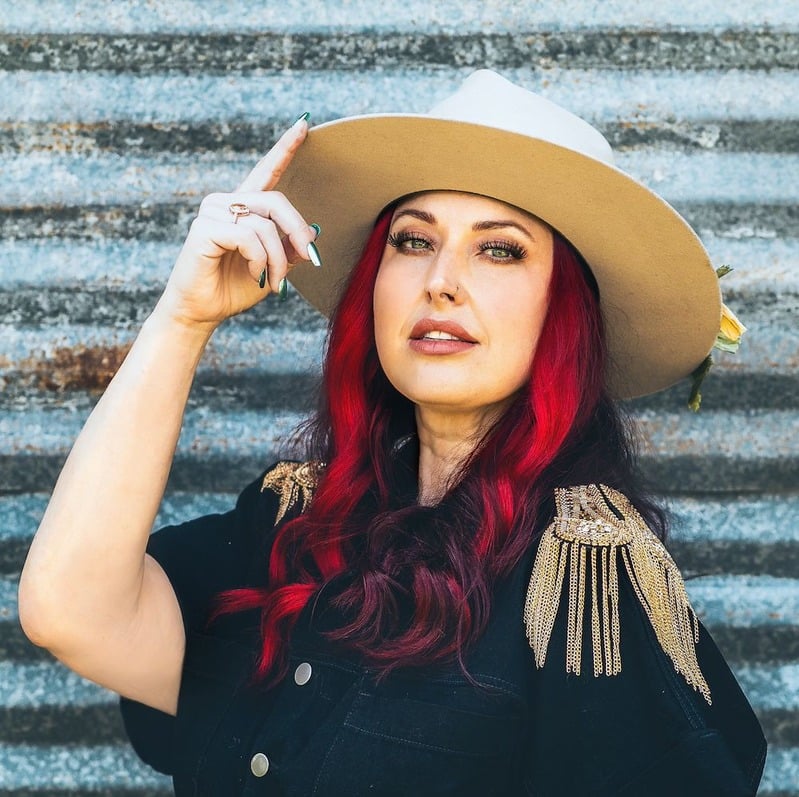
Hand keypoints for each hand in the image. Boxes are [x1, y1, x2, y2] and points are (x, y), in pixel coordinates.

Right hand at [155, 117, 317, 329]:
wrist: (202, 311)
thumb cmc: (234, 288)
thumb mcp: (274, 267)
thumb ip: (291, 248)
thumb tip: (313, 230)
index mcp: (244, 207)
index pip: (267, 170)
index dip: (286, 147)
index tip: (305, 122)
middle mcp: (227, 202)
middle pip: (277, 201)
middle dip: (298, 234)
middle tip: (309, 261)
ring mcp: (213, 212)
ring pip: (266, 225)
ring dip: (279, 259)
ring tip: (276, 282)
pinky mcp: (204, 227)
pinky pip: (249, 237)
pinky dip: (261, 260)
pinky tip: (256, 275)